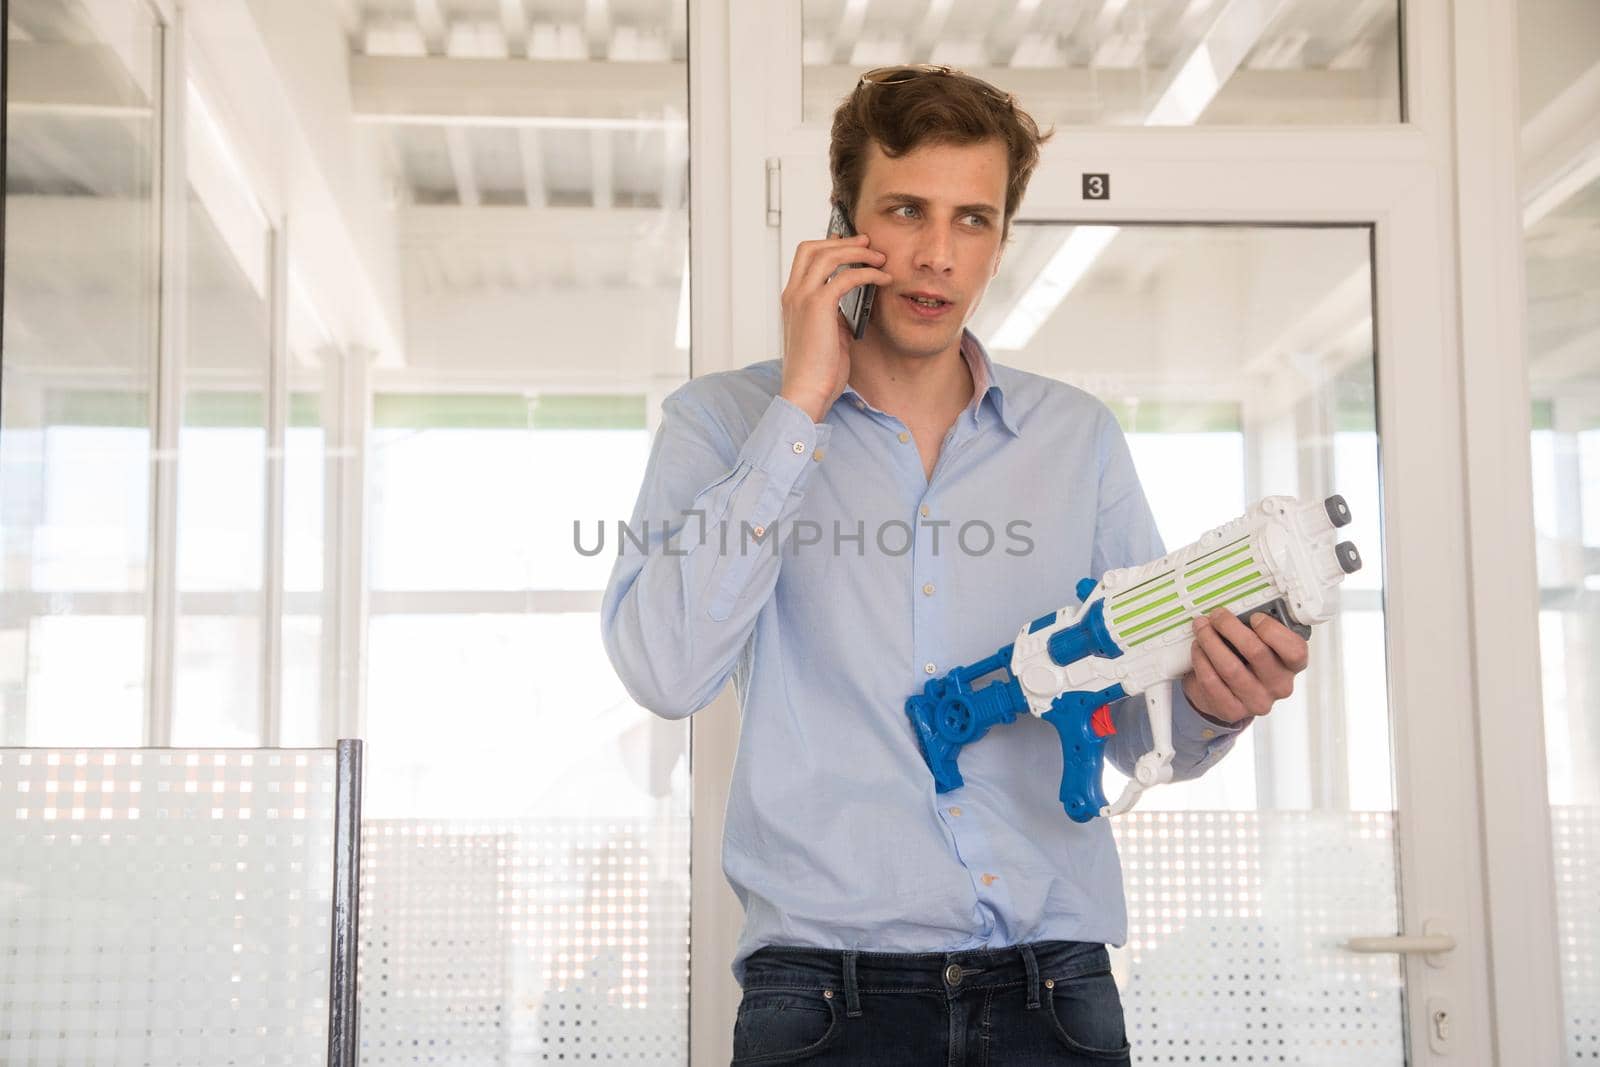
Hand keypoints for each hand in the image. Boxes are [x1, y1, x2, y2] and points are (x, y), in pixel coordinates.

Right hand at [779, 233, 891, 422]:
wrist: (807, 392)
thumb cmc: (818, 372)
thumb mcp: (827, 335)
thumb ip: (834, 315)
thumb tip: (852, 302)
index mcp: (792, 300)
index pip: (804, 258)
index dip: (828, 246)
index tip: (851, 247)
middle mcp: (793, 294)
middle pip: (812, 247)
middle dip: (843, 241)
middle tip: (868, 244)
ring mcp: (803, 297)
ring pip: (828, 255)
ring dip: (858, 252)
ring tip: (880, 259)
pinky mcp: (818, 306)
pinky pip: (846, 276)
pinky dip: (867, 273)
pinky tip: (883, 280)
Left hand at [1180, 608, 1309, 725]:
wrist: (1225, 694)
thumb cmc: (1245, 661)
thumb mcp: (1259, 643)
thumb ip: (1256, 627)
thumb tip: (1237, 606)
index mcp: (1292, 665)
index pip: (1295, 650)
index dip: (1272, 630)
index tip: (1253, 616)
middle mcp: (1279, 686)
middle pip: (1256, 652)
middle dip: (1231, 627)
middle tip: (1217, 616)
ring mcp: (1257, 701)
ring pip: (1230, 667)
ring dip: (1210, 641)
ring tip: (1201, 628)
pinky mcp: (1232, 710)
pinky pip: (1212, 681)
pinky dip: (1201, 660)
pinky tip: (1198, 648)